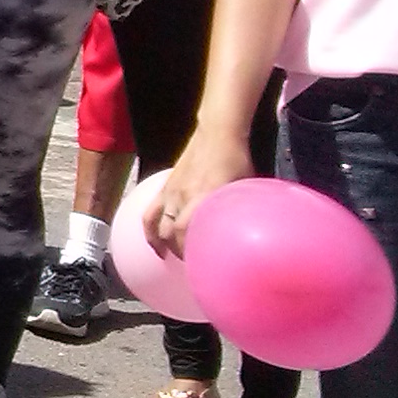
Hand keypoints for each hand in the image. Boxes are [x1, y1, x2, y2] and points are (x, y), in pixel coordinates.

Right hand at [151, 127, 255, 254]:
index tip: (199, 264)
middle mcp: (181, 196)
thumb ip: (238, 208)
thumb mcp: (243, 186)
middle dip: (177, 251)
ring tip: (165, 255)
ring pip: (156, 224)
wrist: (217, 134)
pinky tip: (154, 239)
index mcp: (201, 197)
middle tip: (191, 264)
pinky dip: (149, 228)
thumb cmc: (236, 159)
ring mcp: (170, 191)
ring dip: (160, 242)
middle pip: (169, 232)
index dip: (187, 249)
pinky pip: (150, 211)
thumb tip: (249, 230)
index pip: (183, 230)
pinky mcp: (165, 186)